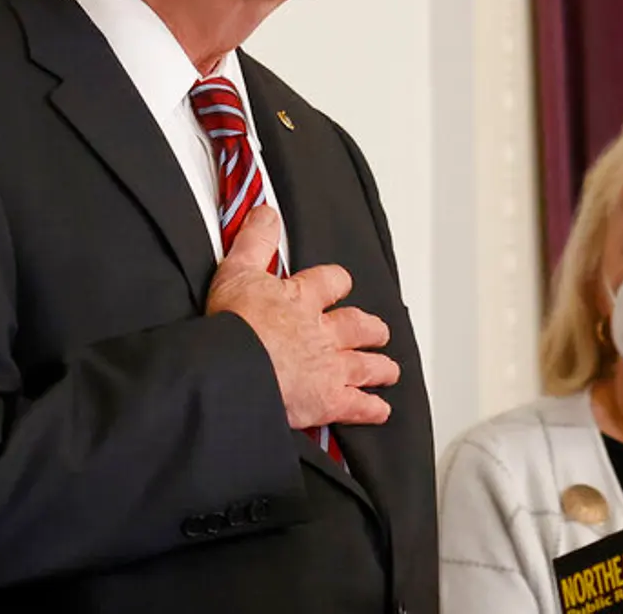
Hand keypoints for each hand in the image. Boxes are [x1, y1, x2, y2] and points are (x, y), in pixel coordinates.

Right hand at [206, 206, 398, 428]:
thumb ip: (254, 241)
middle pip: (358, 326)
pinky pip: (358, 406)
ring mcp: (330, 367)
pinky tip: (380, 410)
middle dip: (371, 329)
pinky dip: (371, 409)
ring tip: (389, 369)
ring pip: (366, 365)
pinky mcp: (328, 401)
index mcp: (303, 299)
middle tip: (378, 331)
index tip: (339, 284)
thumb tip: (266, 212)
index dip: (337, 283)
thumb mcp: (237, 271)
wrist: (234, 369)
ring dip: (380, 367)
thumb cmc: (234, 325)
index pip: (331, 282)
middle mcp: (323, 332)